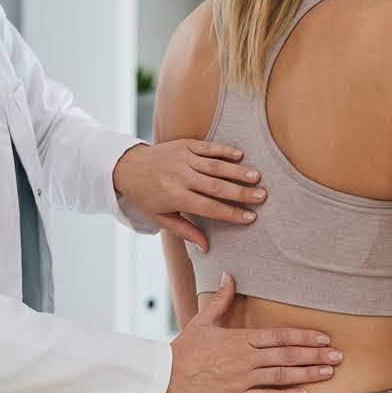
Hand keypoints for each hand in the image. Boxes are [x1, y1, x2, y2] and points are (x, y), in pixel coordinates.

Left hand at [113, 140, 264, 250]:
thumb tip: (206, 248)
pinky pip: (207, 147)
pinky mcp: (185, 145)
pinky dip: (224, 150)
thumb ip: (185, 231)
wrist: (129, 166)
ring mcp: (183, 159)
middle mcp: (180, 177)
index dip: (230, 213)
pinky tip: (240, 155)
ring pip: (215, 166)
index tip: (250, 218)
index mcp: (175, 197)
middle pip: (216, 186)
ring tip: (257, 177)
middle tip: (262, 196)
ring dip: (237, 171)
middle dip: (240, 192)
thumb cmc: (147, 196)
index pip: (208, 207)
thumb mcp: (161, 218)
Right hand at [165, 272, 339, 392]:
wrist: (165, 375)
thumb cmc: (185, 348)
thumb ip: (222, 300)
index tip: (325, 338)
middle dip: (315, 356)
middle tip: (338, 357)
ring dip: (307, 374)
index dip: (305, 337)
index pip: (280, 336)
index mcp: (240, 338)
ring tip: (328, 373)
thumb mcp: (203, 320)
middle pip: (287, 356)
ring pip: (281, 376)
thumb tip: (230, 275)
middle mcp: (245, 358)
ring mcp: (242, 379)